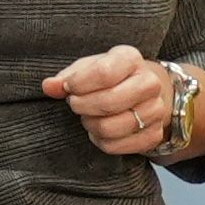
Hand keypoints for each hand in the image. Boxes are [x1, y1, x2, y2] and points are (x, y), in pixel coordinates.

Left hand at [45, 43, 182, 156]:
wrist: (142, 91)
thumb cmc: (110, 78)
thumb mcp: (87, 69)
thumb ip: (66, 77)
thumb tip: (49, 86)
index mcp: (131, 59)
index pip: (104, 73)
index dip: (79, 84)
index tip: (68, 88)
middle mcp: (149, 83)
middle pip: (109, 102)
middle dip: (83, 106)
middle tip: (76, 104)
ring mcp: (155, 111)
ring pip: (111, 127)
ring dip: (91, 124)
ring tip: (87, 116)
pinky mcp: (153, 135)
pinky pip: (116, 146)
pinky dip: (100, 140)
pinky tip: (99, 130)